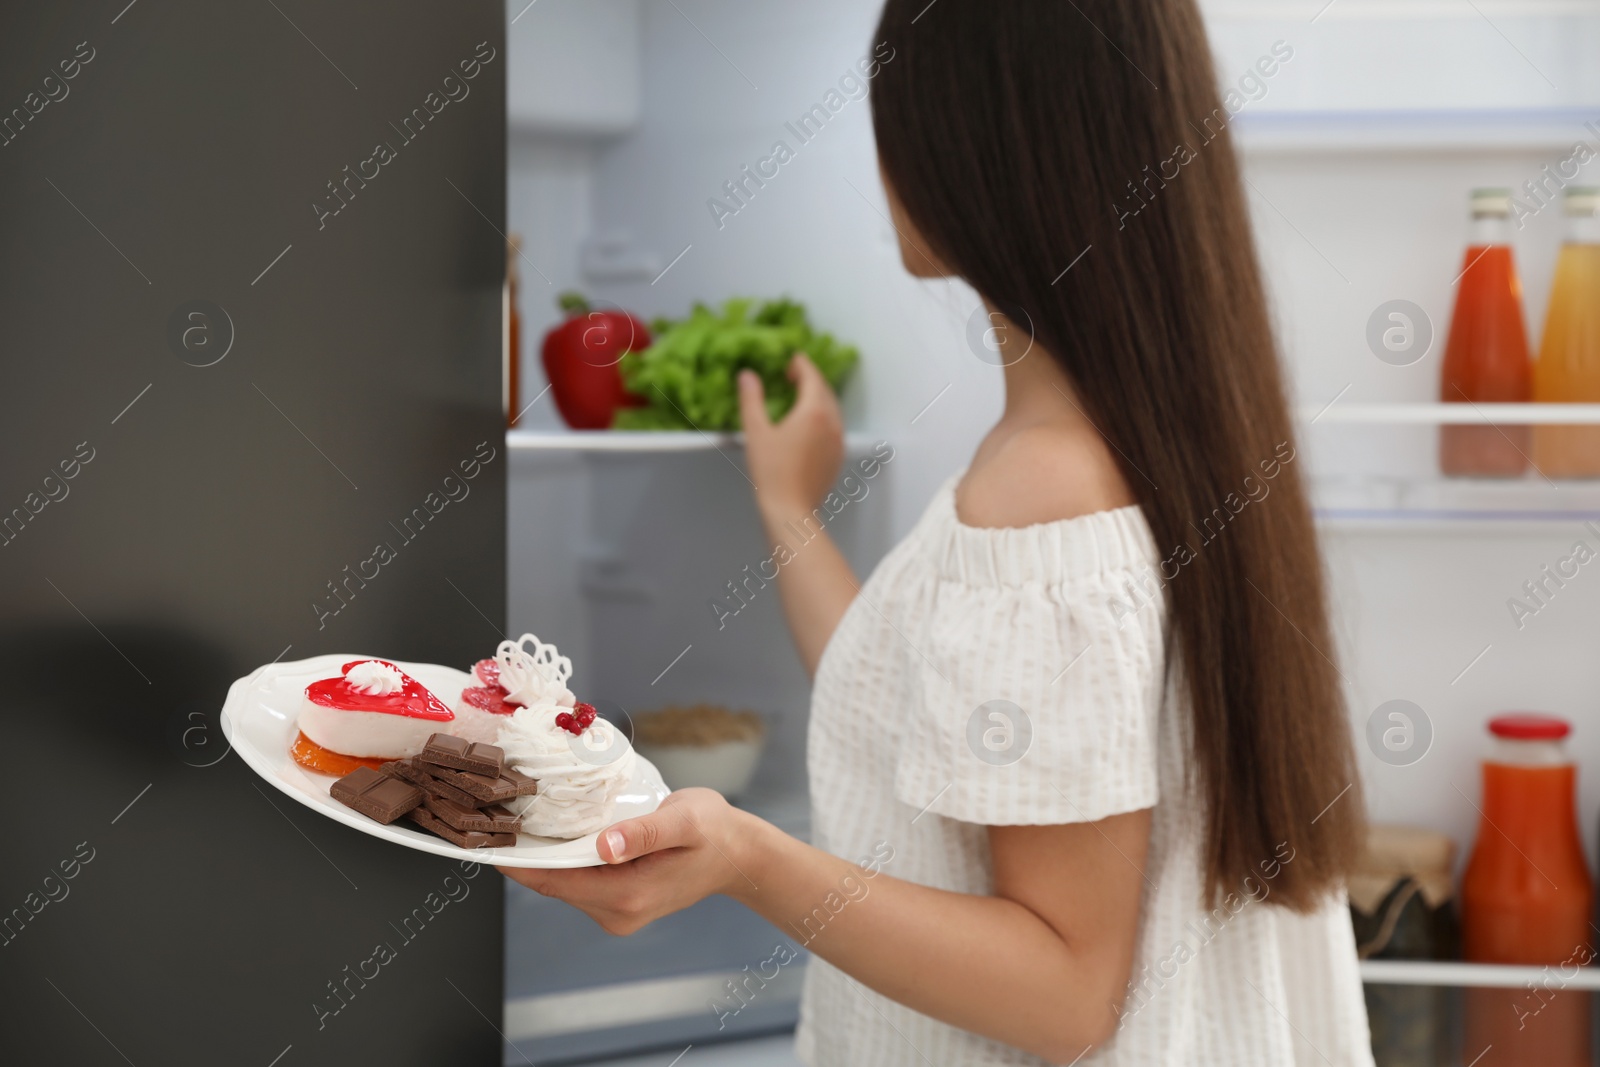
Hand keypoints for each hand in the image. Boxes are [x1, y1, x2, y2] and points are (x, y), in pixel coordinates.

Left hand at [498, 789, 764, 935]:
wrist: (738, 855)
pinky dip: (564, 859)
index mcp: (628, 894)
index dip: (517, 861)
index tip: (485, 838)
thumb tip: (605, 846)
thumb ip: (643, 832)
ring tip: (519, 818)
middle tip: (496, 814)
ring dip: (545, 855)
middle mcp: (618, 912)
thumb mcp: (684, 820)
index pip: (555, 880)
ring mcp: (617, 912)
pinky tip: (556, 833)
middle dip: (526, 854)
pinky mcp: (619, 904)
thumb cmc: (714, 831)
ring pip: (564, 883)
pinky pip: (578, 881)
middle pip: (553, 883)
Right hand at [740, 353, 843, 526]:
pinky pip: (834, 427)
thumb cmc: (771, 472)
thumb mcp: (756, 432)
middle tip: (793, 374)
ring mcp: (838, 441)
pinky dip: (823, 416)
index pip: (812, 377)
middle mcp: (832, 423)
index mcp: (813, 411)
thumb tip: (748, 375)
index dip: (802, 365)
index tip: (792, 359)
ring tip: (800, 396)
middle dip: (811, 379)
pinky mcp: (838, 457)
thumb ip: (752, 400)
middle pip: (825, 391)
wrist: (791, 511)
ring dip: (818, 397)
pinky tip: (808, 424)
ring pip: (832, 409)